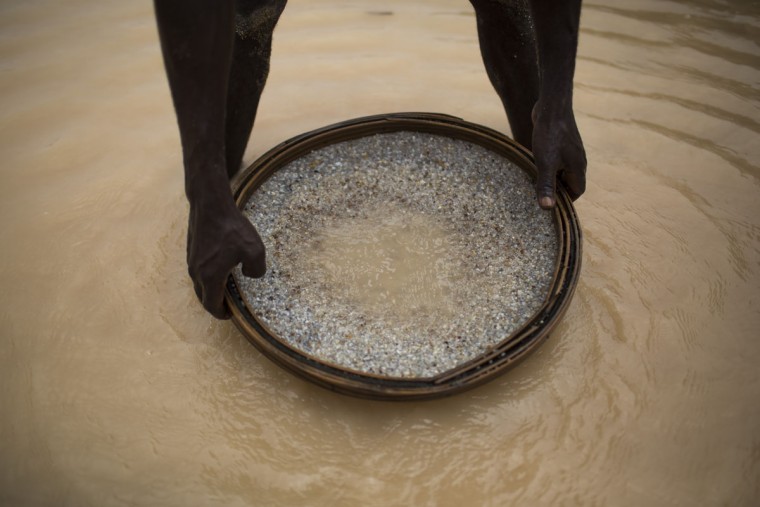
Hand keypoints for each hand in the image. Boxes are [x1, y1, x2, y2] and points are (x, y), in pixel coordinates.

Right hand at [186, 201, 265, 318]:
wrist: (211, 204)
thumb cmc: (232, 228)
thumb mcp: (254, 250)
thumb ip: (256, 270)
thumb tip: (250, 276)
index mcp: (210, 276)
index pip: (211, 305)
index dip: (221, 313)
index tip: (230, 314)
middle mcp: (196, 272)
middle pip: (202, 297)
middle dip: (215, 304)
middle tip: (229, 305)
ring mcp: (191, 261)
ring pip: (199, 284)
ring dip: (210, 290)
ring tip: (226, 288)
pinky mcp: (191, 250)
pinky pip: (198, 272)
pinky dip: (207, 278)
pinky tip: (220, 269)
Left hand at [531, 104, 586, 208]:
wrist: (552, 106)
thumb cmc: (550, 134)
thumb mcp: (546, 163)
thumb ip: (546, 185)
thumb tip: (548, 208)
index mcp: (578, 167)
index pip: (577, 191)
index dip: (566, 201)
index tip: (551, 205)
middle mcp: (577, 160)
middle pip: (570, 182)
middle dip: (557, 190)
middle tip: (540, 196)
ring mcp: (570, 151)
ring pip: (562, 170)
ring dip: (552, 177)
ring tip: (535, 183)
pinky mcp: (561, 142)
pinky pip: (557, 160)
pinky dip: (548, 166)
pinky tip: (534, 166)